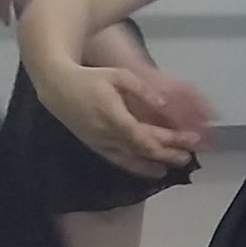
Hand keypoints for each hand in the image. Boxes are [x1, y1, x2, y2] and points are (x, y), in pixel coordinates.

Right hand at [44, 64, 209, 174]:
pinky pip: (118, 160)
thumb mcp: (118, 76)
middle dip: (166, 154)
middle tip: (188, 157)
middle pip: (141, 149)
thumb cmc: (90, 78)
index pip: (144, 136)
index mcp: (113, 116)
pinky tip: (151, 170)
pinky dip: (136, 167)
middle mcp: (106, 134)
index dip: (167, 141)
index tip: (188, 141)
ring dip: (153, 164)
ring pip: (130, 159)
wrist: (56, 87)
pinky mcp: (94, 146)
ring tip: (172, 168)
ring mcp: (99, 142)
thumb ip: (142, 89)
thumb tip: (164, 104)